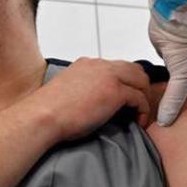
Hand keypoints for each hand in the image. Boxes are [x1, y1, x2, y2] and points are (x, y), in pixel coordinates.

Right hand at [35, 58, 151, 140]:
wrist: (42, 116)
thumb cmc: (49, 111)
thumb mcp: (70, 92)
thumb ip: (85, 90)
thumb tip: (96, 104)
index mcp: (87, 65)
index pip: (117, 67)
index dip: (127, 83)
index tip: (128, 100)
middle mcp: (99, 65)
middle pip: (134, 69)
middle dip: (140, 87)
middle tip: (140, 107)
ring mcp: (108, 76)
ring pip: (140, 80)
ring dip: (144, 97)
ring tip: (141, 115)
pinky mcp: (115, 91)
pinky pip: (140, 97)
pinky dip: (143, 110)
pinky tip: (139, 122)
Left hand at [149, 14, 186, 125]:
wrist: (178, 18)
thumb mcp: (184, 78)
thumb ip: (174, 100)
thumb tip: (166, 122)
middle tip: (183, 124)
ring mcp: (186, 63)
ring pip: (181, 85)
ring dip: (175, 95)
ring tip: (166, 112)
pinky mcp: (171, 56)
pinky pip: (167, 75)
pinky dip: (163, 84)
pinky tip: (155, 94)